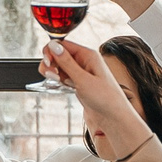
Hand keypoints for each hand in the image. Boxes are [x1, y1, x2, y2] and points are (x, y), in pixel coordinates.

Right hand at [45, 37, 151, 153]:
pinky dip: (58, 79)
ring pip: (59, 66)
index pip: (63, 44)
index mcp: (88, 55)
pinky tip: (61, 85)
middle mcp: (84, 61)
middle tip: (52, 75)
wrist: (113, 117)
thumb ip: (66, 62)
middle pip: (58, 54)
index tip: (48, 63)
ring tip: (57, 81)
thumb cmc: (105, 98)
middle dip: (50, 63)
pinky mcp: (78, 82)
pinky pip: (63, 75)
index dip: (51, 51)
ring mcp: (80, 72)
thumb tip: (53, 45)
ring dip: (52, 72)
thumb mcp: (83, 79)